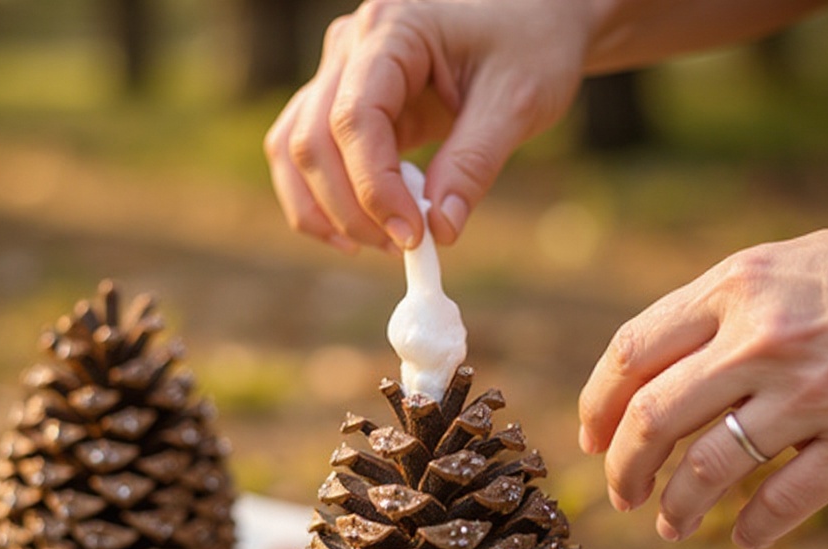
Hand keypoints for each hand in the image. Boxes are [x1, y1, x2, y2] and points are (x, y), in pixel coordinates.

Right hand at [263, 0, 587, 252]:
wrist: (531, 18)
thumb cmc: (530, 44)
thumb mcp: (518, 102)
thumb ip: (474, 164)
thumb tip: (439, 230)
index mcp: (392, 29)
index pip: (354, 119)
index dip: (374, 188)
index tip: (413, 235)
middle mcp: (351, 47)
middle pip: (312, 141)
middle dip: (350, 209)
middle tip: (402, 247)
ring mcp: (340, 74)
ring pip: (295, 151)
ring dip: (326, 211)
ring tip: (381, 245)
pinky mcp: (345, 104)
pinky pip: (308, 156)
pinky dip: (321, 202)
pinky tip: (358, 234)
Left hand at [578, 211, 827, 548]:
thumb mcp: (779, 269)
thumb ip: (712, 315)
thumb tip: (642, 375)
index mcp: (735, 288)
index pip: (631, 353)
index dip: (597, 405)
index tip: (591, 438)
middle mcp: (763, 340)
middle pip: (654, 418)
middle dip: (623, 467)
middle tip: (621, 494)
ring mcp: (813, 392)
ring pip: (709, 469)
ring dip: (677, 507)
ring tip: (669, 524)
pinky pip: (785, 500)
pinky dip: (753, 527)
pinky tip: (740, 534)